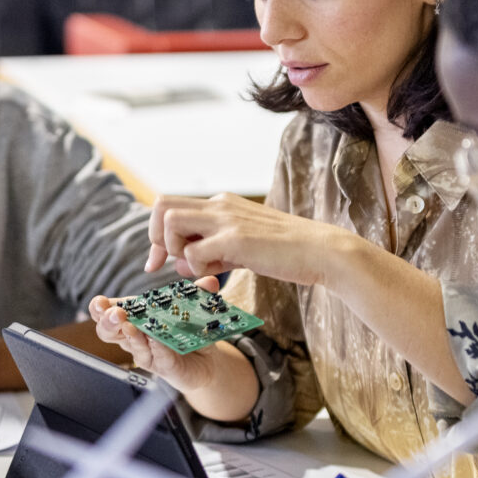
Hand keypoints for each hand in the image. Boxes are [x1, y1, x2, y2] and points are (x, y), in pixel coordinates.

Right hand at [88, 290, 231, 398]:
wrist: (207, 361)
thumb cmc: (190, 332)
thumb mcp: (194, 310)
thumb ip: (198, 294)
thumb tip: (209, 281)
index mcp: (135, 317)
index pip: (108, 312)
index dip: (100, 308)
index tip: (100, 302)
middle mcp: (135, 336)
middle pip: (108, 331)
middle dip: (107, 321)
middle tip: (116, 314)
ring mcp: (147, 352)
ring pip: (130, 345)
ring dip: (129, 334)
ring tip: (130, 326)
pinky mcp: (162, 366)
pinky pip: (154, 356)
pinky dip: (154, 347)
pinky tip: (155, 340)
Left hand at [148, 194, 352, 287]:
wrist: (322, 251)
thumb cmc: (285, 253)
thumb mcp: (242, 249)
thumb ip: (210, 252)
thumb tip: (179, 263)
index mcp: (222, 204)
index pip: (170, 205)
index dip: (155, 235)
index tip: (156, 262)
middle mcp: (220, 205)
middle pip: (161, 205)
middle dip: (155, 238)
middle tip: (166, 264)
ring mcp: (227, 220)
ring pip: (170, 220)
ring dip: (173, 249)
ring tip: (198, 266)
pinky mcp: (235, 238)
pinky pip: (193, 252)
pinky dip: (197, 267)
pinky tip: (220, 273)